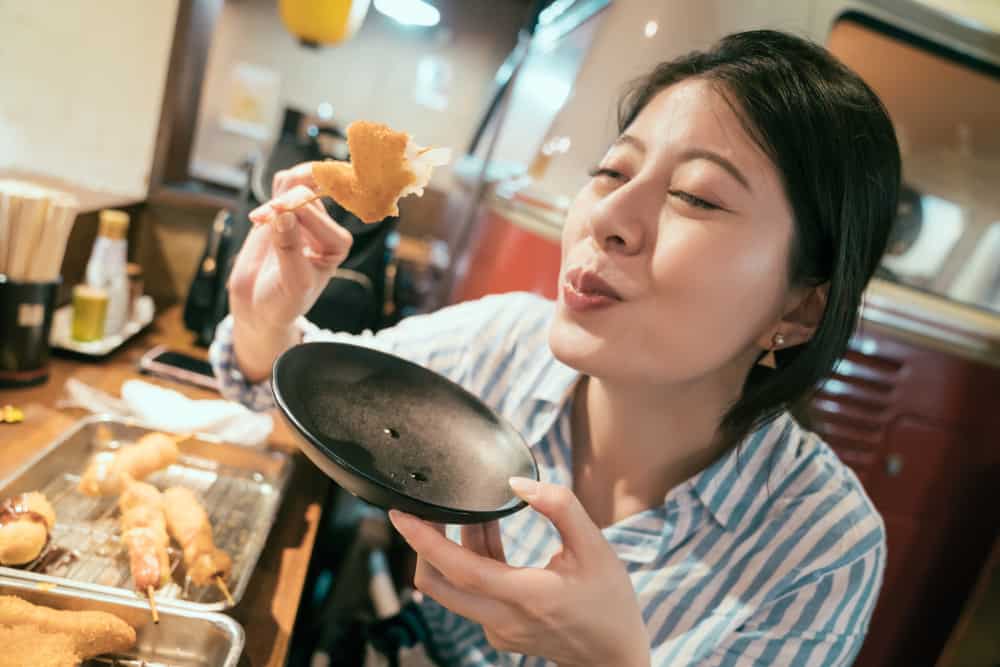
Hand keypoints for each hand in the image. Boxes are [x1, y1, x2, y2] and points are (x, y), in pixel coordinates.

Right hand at [228, 163, 352, 379]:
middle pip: (305, 194)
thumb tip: (284, 213)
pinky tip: (262, 213)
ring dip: (276, 194)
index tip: (270, 214)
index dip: (293, 208)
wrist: (262, 308)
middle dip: (280, 203)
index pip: (316, 214)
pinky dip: (274, 189)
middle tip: (258, 220)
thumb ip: (289, 249)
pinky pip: (285, 183)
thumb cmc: (283, 301)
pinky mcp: (285, 212)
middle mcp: (325, 229)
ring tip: (258, 219)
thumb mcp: (291, 283)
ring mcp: (305, 218)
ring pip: (296, 183)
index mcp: (337, 245)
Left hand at [389, 478, 650, 666]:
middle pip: (437, 585)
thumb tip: (517, 483)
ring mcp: (498, 631)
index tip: (401, 515)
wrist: (614, 655)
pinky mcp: (498, 633)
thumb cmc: (609, 600)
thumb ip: (560, 507)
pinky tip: (491, 538)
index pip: (460, 570)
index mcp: (528, 596)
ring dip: (455, 549)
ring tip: (475, 515)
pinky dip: (472, 564)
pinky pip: (470, 595)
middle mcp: (504, 620)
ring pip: (454, 588)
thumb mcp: (596, 546)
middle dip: (422, 544)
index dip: (425, 541)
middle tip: (422, 509)